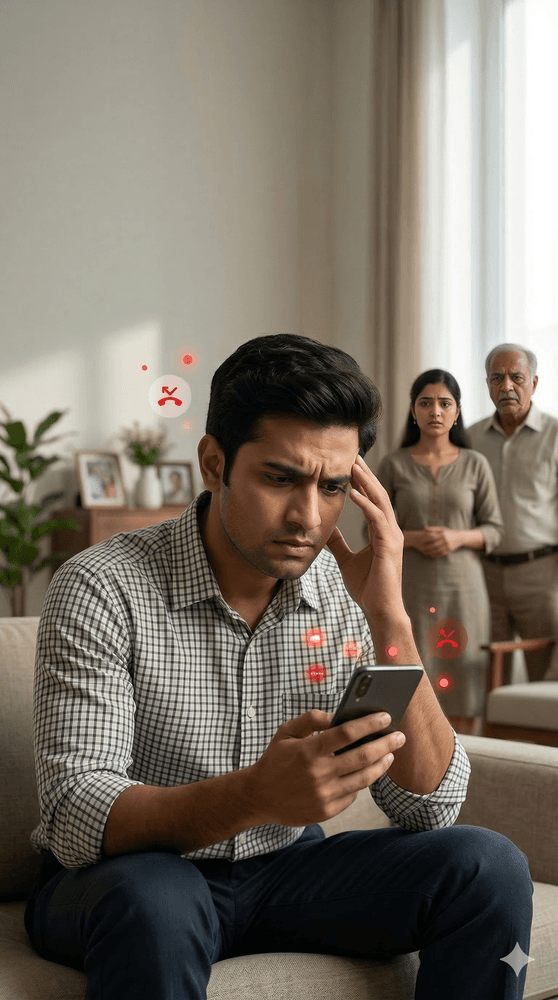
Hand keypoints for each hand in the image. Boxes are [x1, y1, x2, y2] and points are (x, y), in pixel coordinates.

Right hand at [248, 709, 404, 825]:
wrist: (259, 796)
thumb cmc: (275, 759)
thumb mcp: (286, 731)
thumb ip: (312, 719)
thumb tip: (338, 715)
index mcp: (309, 750)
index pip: (347, 733)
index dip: (370, 723)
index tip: (386, 716)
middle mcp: (319, 773)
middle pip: (363, 756)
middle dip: (386, 743)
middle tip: (399, 736)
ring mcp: (324, 794)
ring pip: (364, 778)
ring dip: (382, 764)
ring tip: (390, 754)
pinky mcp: (327, 811)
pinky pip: (353, 794)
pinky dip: (362, 781)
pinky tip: (367, 772)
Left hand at [327, 454, 405, 620]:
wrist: (380, 609)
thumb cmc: (368, 588)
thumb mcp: (347, 560)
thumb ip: (338, 544)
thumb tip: (326, 531)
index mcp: (382, 532)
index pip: (373, 500)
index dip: (362, 483)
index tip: (350, 466)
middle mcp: (390, 531)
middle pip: (378, 495)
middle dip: (365, 475)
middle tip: (352, 456)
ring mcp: (392, 537)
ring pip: (380, 502)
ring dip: (366, 483)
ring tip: (353, 467)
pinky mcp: (389, 546)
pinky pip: (378, 519)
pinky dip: (365, 504)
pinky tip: (352, 492)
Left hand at [419, 527, 460, 556]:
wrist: (460, 537)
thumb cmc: (449, 532)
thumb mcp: (442, 529)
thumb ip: (434, 529)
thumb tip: (425, 529)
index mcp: (443, 533)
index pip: (432, 537)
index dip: (426, 540)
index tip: (421, 542)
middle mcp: (445, 539)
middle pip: (434, 545)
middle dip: (427, 547)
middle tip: (422, 549)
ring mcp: (448, 545)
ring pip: (437, 550)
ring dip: (430, 552)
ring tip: (425, 552)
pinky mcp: (449, 550)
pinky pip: (441, 553)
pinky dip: (435, 555)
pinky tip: (431, 555)